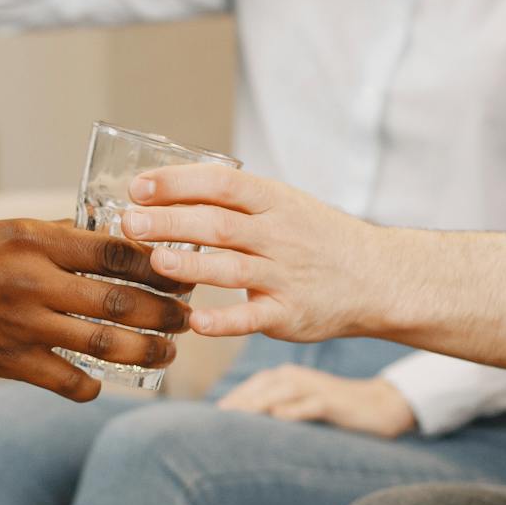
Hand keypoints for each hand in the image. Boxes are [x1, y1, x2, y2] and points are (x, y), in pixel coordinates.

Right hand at [0, 219, 192, 400]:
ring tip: (167, 352)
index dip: (160, 264)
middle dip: (166, 312)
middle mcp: (32, 281)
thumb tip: (106, 237)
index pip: (116, 250)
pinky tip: (102, 383)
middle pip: (122, 300)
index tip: (182, 271)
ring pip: (105, 344)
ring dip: (147, 351)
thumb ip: (53, 237)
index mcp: (34, 238)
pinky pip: (67, 381)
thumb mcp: (0, 230)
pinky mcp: (6, 361)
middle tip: (189, 317)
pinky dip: (92, 386)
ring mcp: (21, 324)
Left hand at [122, 167, 505, 374]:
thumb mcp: (284, 205)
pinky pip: (252, 318)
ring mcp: (285, 275)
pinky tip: (193, 322)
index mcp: (274, 201)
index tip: (140, 186)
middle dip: (169, 221)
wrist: (377, 278)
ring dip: (189, 265)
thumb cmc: (318, 239)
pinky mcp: (290, 314)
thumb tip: (166, 189)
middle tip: (128, 223)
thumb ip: (234, 200)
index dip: (179, 182)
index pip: (221, 184)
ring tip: (153, 261)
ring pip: (230, 269)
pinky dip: (223, 321)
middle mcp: (278, 235)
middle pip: (218, 224)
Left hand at [218, 365, 415, 436]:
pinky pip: (308, 405)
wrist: (378, 406)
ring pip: (278, 395)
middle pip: (258, 390)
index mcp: (283, 378)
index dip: (229, 404)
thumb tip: (241, 433)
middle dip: (236, 407)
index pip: (249, 390)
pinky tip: (278, 420)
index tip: (206, 423)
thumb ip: (272, 416)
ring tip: (235, 422)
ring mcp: (312, 387)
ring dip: (256, 408)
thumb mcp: (298, 410)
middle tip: (211, 425)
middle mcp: (294, 378)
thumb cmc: (332, 410)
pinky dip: (293, 412)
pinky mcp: (331, 400)